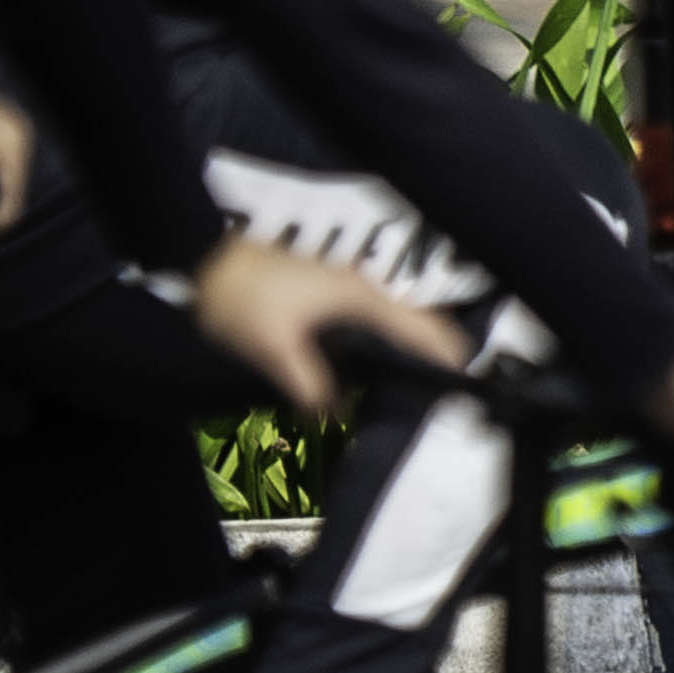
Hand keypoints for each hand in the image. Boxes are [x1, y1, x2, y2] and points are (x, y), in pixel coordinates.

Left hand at [191, 233, 470, 417]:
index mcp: (357, 297)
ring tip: (424, 379)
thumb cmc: (241, 296)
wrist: (205, 260)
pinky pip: (372, 322)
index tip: (468, 375)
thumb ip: (309, 385)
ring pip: (392, 321)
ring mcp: (345, 289)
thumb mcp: (274, 348)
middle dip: (434, 350)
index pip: (418, 326)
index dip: (445, 351)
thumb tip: (334, 413)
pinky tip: (377, 365)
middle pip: (413, 323)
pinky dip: (385, 342)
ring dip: (409, 346)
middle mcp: (359, 289)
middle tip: (451, 386)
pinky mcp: (329, 294)